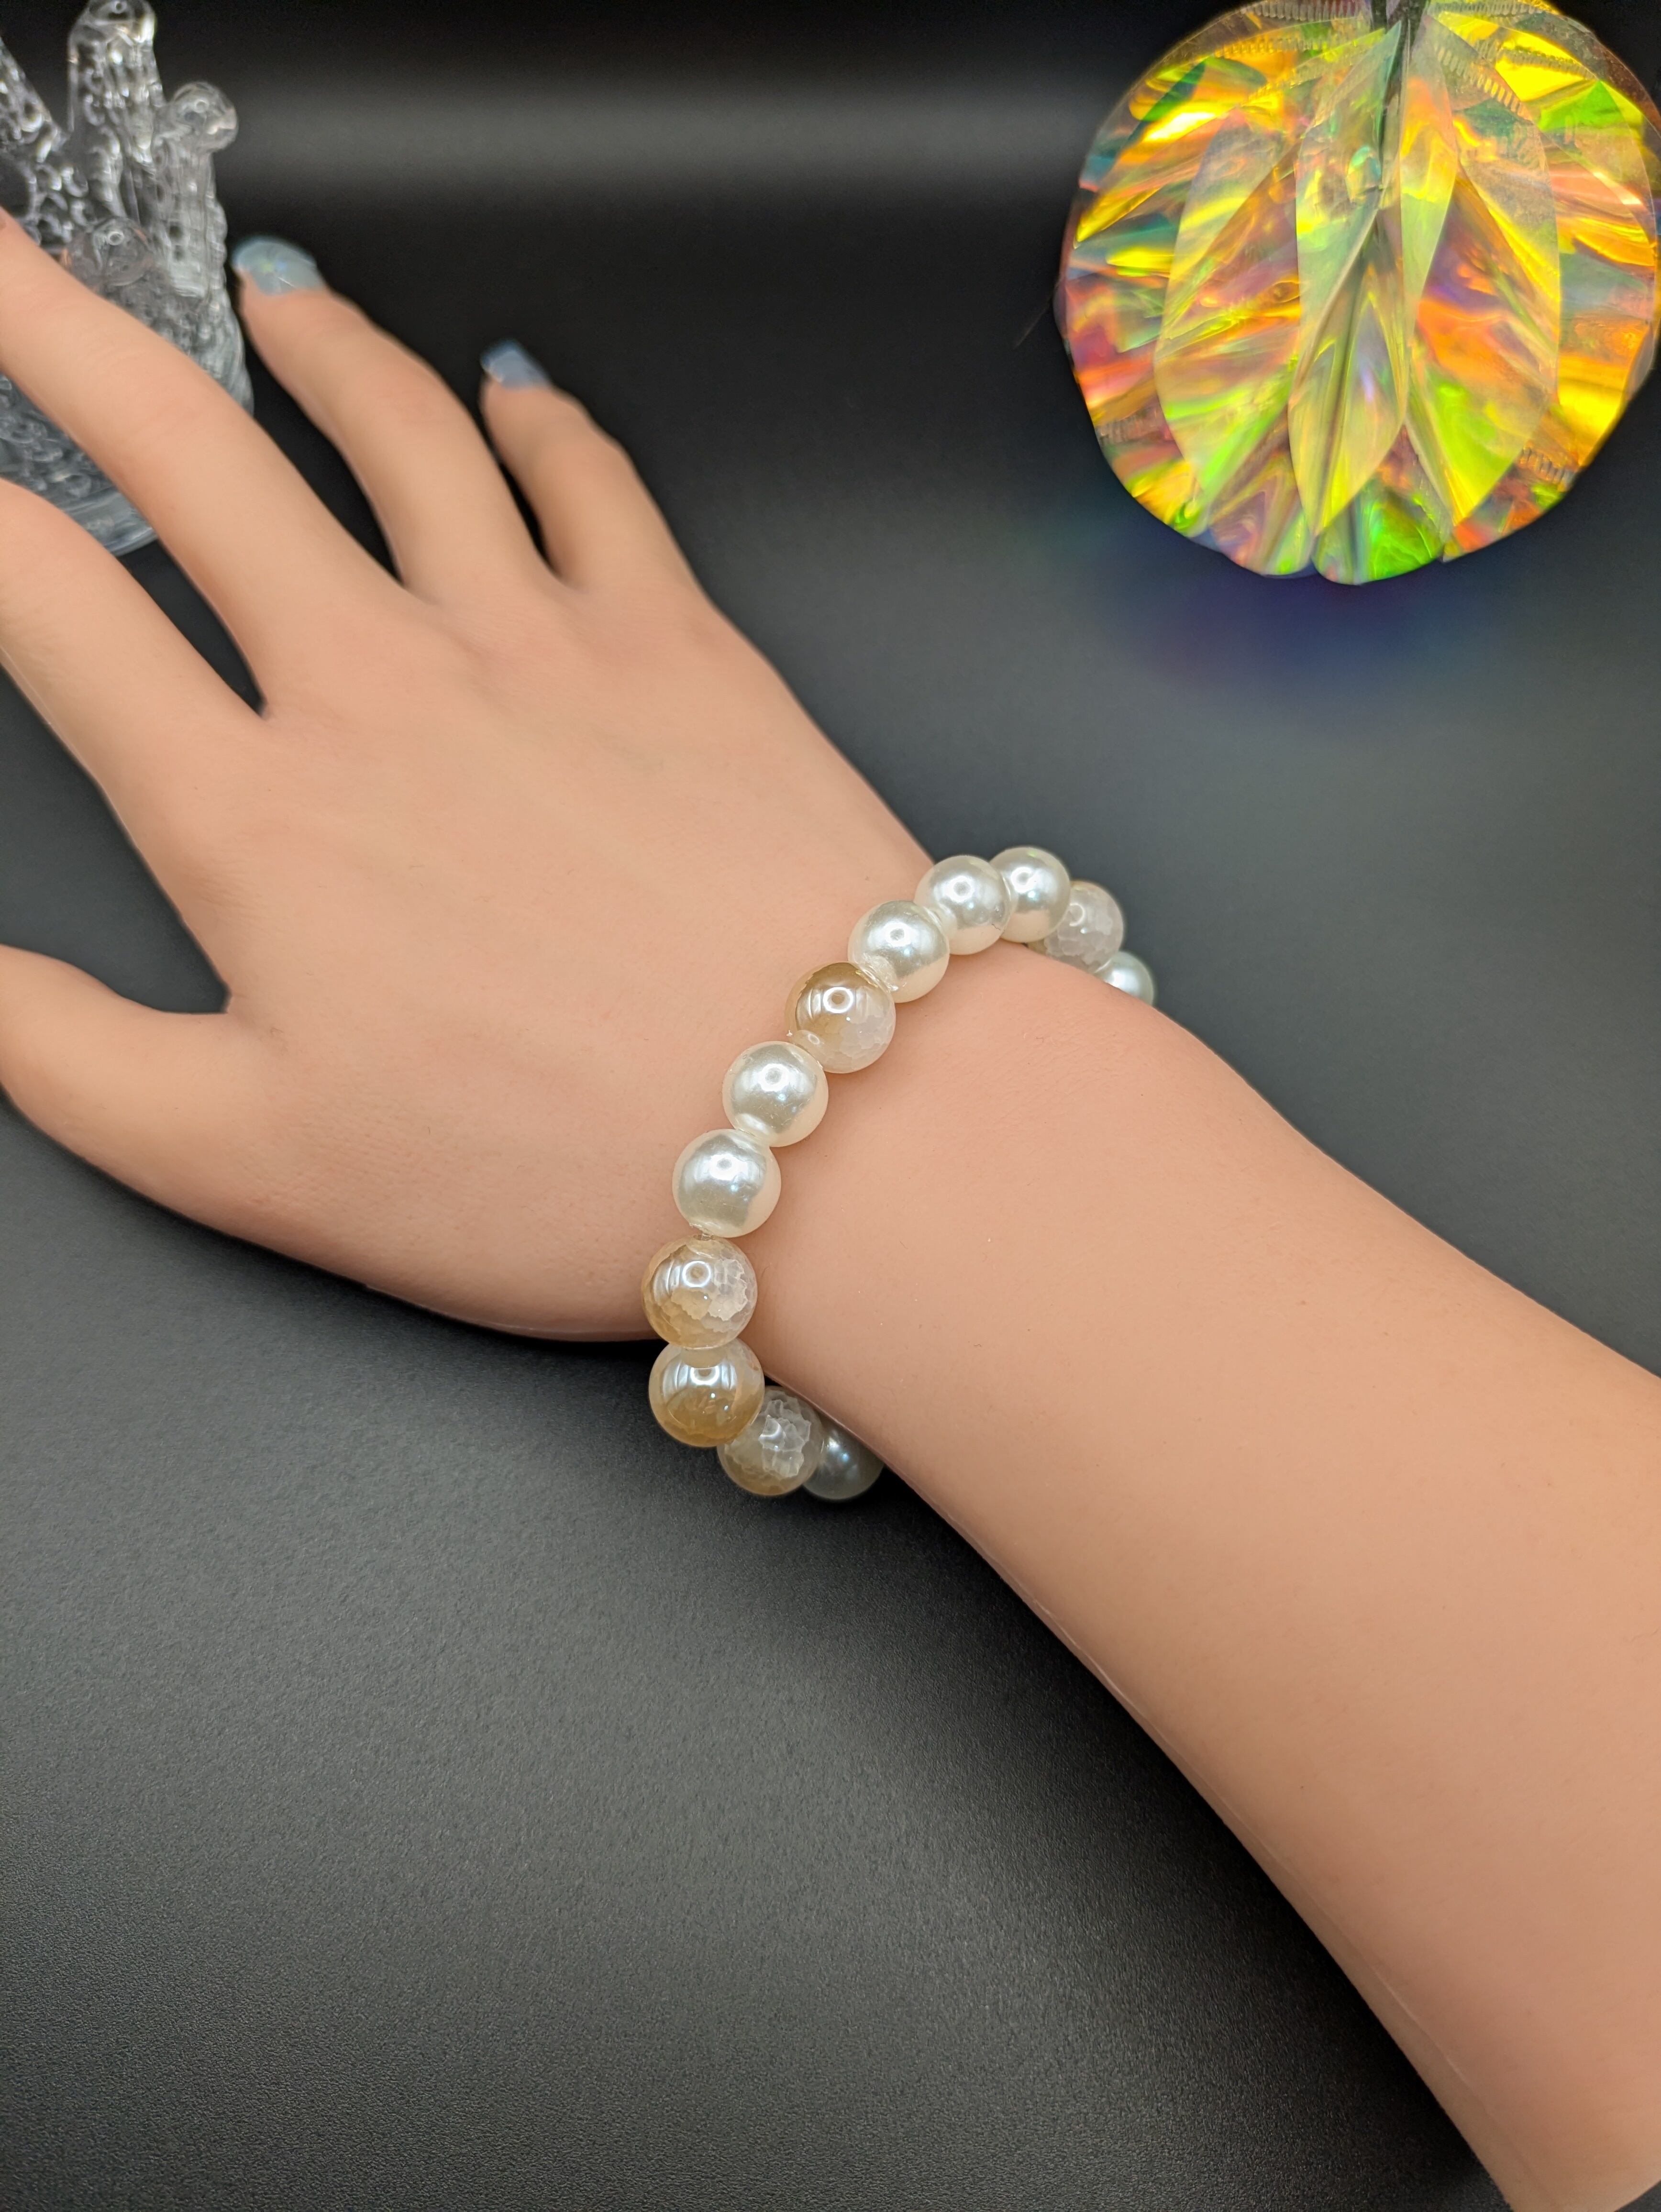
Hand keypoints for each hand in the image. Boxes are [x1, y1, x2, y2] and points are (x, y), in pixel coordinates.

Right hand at [0, 221, 925, 1334]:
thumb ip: (67, 1060)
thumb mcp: (256, 1164)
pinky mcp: (682, 642)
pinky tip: (509, 393)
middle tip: (8, 262)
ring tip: (268, 295)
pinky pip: (591, 477)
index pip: (52, 604)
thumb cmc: (557, 1166)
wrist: (837, 1131)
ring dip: (316, 343)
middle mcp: (384, 690)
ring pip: (395, 428)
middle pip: (186, 451)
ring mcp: (540, 644)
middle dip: (65, 327)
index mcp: (261, 819)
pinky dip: (537, 418)